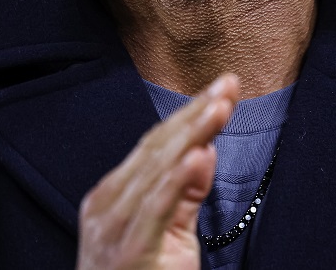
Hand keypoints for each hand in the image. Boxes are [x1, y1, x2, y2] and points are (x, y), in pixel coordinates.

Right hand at [77, 74, 239, 269]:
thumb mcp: (168, 235)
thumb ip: (185, 195)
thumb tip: (204, 152)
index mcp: (112, 196)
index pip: (156, 145)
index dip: (189, 114)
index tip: (221, 88)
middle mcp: (107, 205)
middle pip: (158, 148)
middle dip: (195, 112)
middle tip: (228, 83)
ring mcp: (115, 228)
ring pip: (159, 169)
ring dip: (192, 133)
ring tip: (220, 105)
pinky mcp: (131, 252)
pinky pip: (156, 208)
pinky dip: (177, 179)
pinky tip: (197, 154)